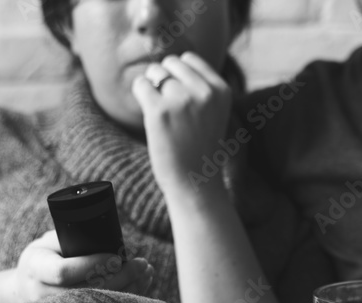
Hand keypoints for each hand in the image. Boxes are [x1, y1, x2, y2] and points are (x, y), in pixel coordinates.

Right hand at [6, 231, 153, 302]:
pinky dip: (126, 300)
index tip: (117, 257)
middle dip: (119, 278)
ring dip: (128, 289)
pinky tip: (142, 285)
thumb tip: (110, 237)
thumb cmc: (44, 257)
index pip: (64, 272)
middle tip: (142, 264)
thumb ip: (71, 238)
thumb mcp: (50, 241)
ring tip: (147, 272)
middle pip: (85, 292)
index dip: (93, 265)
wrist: (26, 287)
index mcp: (35, 268)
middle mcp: (41, 294)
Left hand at [131, 52, 232, 197]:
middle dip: (164, 80)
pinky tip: (150, 116)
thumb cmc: (200, 148)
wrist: (196, 183)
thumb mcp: (213, 113)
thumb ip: (199, 86)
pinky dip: (140, 97)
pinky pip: (140, 85)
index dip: (178, 76)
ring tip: (163, 115)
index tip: (182, 100)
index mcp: (222, 90)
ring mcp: (182, 100)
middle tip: (170, 109)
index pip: (189, 59)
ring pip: (154, 72)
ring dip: (152, 89)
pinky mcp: (159, 110)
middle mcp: (204, 91)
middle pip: (170, 63)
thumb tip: (167, 61)